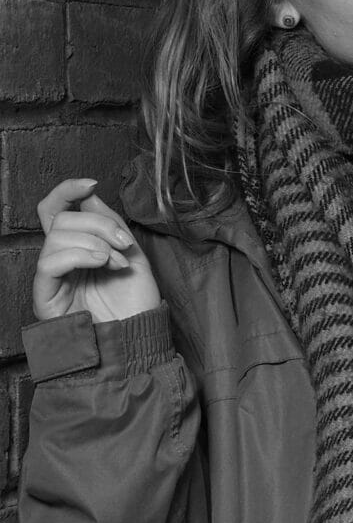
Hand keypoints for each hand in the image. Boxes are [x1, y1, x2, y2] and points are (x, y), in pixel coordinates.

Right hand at [32, 179, 160, 323]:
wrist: (137, 339)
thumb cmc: (135, 303)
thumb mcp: (131, 254)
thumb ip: (109, 224)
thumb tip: (88, 195)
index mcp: (78, 247)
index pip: (58, 211)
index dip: (68, 191)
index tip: (91, 183)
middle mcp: (61, 260)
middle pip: (61, 220)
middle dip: (98, 224)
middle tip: (124, 244)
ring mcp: (51, 278)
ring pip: (57, 237)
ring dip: (95, 243)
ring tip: (117, 262)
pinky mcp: (45, 296)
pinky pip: (49, 262)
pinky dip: (80, 255)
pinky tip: (103, 263)